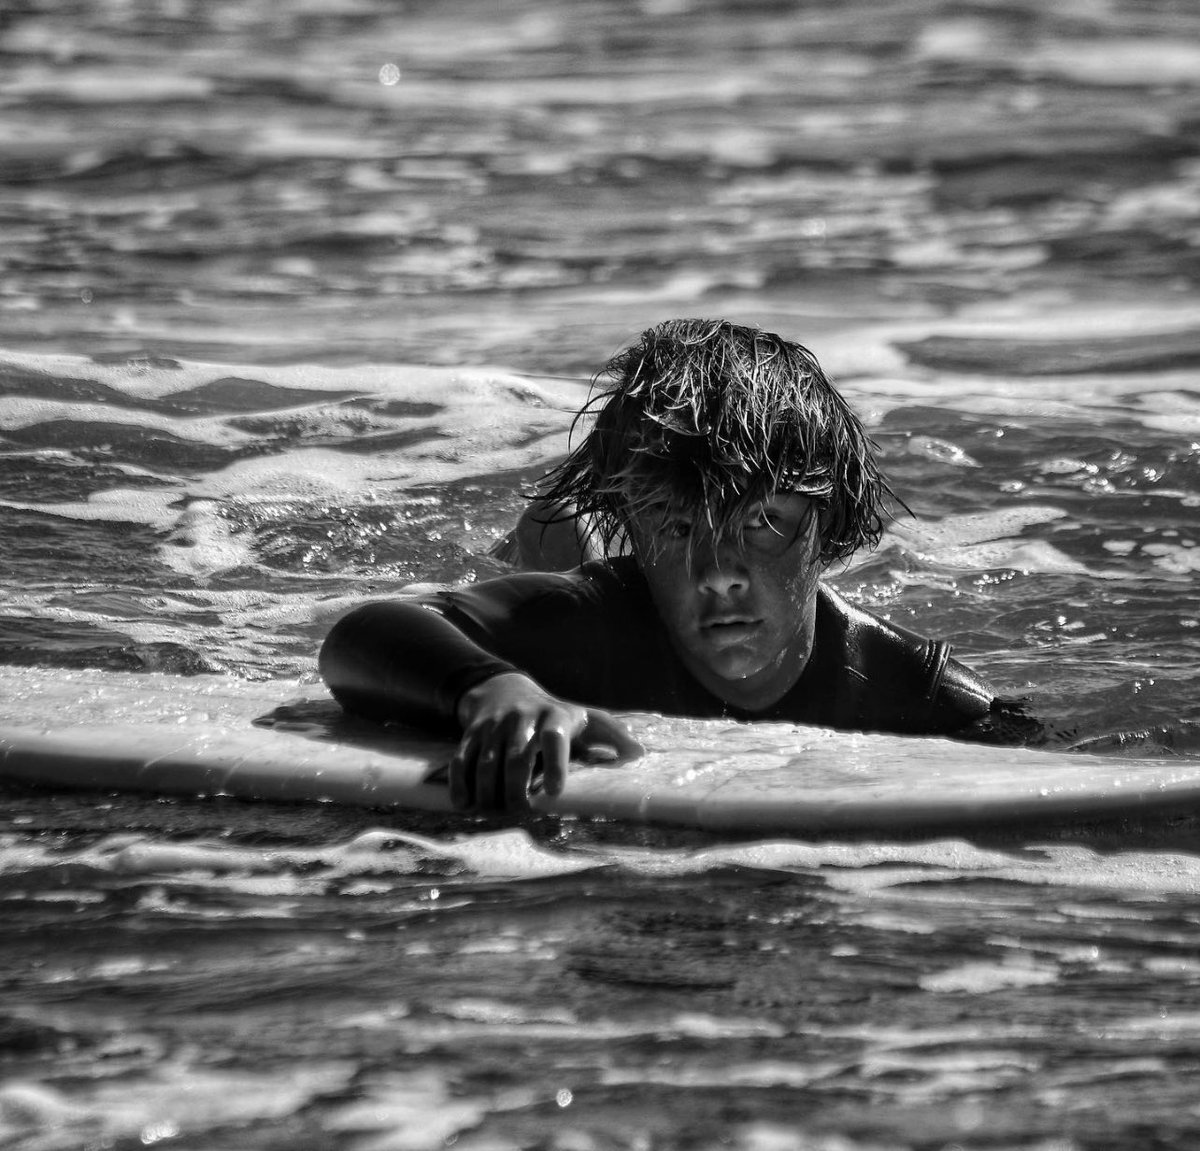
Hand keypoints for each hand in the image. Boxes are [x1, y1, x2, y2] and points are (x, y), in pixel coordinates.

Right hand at [451, 672, 642, 809]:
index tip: (554, 792)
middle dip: (516, 789)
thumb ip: (611, 736)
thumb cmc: (554, 715)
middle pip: (516, 758)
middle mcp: (523, 720)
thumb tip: (640, 753)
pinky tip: (465, 804)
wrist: (503, 690)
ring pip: (487, 762)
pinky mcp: (472, 734)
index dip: (555, 764)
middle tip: (520, 814)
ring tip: (496, 814)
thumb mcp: (583, 719)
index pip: (555, 739)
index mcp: (555, 717)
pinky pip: (463, 759)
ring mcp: (495, 727)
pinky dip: (462, 782)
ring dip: (489, 791)